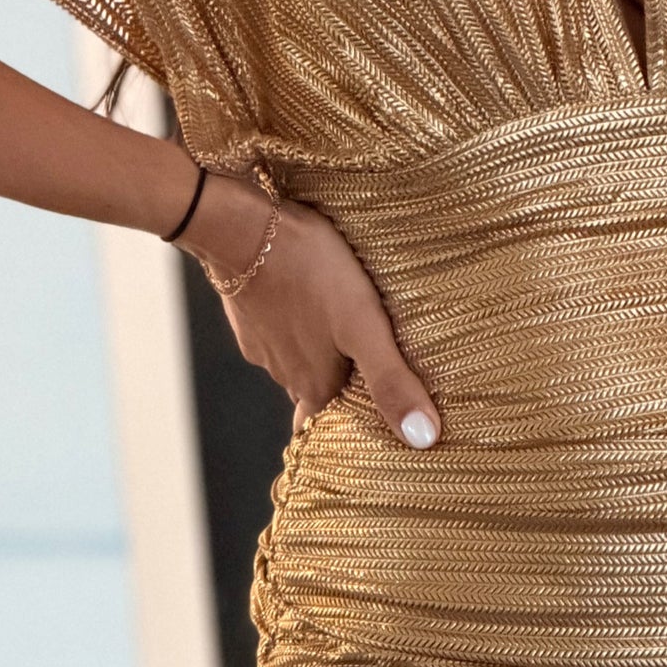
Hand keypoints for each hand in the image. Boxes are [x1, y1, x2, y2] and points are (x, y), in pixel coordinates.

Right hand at [174, 168, 441, 447]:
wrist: (242, 227)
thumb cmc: (310, 272)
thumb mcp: (363, 325)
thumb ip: (391, 380)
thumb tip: (424, 438)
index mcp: (313, 385)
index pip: (327, 428)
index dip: (347, 433)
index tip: (365, 437)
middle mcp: (284, 372)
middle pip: (315, 393)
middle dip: (339, 391)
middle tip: (368, 383)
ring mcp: (260, 342)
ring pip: (296, 360)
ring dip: (318, 355)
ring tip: (347, 340)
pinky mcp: (248, 310)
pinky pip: (277, 328)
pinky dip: (296, 324)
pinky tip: (312, 304)